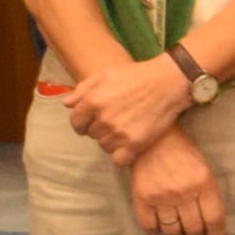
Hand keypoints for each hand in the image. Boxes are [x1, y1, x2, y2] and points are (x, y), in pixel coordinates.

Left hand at [62, 51, 191, 163]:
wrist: (168, 81)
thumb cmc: (136, 75)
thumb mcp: (105, 74)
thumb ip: (82, 89)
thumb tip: (67, 104)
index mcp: (93, 101)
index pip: (76, 123)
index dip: (83, 122)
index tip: (93, 121)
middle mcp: (103, 118)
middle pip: (92, 135)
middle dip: (100, 129)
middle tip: (116, 119)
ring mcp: (119, 132)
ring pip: (104, 147)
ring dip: (112, 141)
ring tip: (125, 128)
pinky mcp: (135, 143)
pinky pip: (118, 160)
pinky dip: (122, 155)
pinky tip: (129, 145)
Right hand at [130, 127, 227, 234]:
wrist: (152, 139)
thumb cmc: (182, 154)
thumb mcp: (204, 169)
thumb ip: (209, 195)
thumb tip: (212, 225)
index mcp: (204, 183)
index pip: (214, 219)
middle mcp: (183, 192)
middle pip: (194, 230)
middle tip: (195, 234)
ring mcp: (162, 196)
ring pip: (173, 232)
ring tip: (178, 230)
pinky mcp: (142, 198)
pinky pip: (150, 227)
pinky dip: (156, 230)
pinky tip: (160, 224)